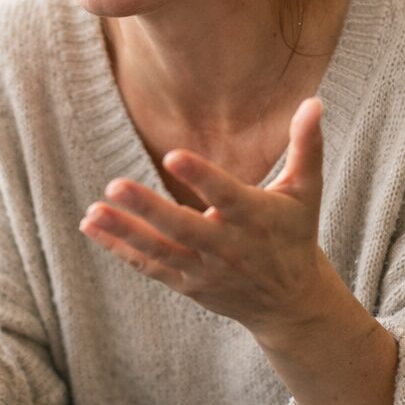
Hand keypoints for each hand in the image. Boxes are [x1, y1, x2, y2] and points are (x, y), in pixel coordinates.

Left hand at [79, 98, 342, 341]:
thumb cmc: (295, 235)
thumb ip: (306, 146)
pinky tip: (90, 225)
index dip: (201, 177)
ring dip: (123, 231)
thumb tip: (314, 101)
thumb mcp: (306, 192)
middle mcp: (228, 247)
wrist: (290, 303)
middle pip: (183, 227)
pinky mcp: (186, 283)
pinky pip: (148, 265)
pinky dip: (119, 248)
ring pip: (159, 250)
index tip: (172, 155)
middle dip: (148, 208)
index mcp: (256, 218)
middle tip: (114, 184)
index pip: (226, 196)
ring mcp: (204, 269)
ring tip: (92, 212)